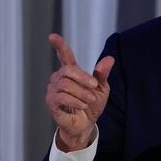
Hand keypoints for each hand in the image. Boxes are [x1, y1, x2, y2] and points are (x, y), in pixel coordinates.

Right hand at [45, 33, 114, 151]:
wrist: (86, 123)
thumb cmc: (92, 104)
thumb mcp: (101, 88)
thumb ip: (102, 74)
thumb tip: (110, 59)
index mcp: (71, 72)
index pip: (64, 55)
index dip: (59, 45)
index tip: (52, 36)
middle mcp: (59, 78)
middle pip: (69, 70)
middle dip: (84, 78)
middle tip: (94, 87)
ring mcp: (53, 89)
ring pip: (66, 85)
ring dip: (82, 93)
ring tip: (90, 100)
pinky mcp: (51, 102)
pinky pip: (62, 97)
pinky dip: (76, 101)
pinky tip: (82, 105)